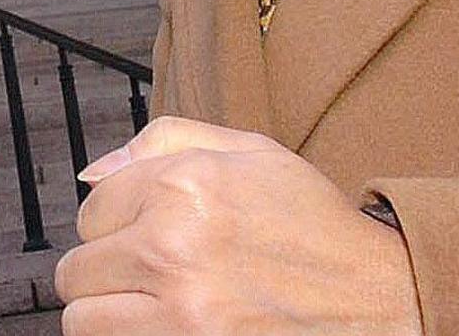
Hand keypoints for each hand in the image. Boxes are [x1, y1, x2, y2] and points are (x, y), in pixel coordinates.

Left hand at [55, 116, 422, 335]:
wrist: (381, 300)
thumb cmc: (318, 230)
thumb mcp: (252, 154)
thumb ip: (165, 141)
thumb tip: (94, 170)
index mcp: (185, 186)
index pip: (91, 209)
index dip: (118, 223)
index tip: (146, 232)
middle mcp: (175, 247)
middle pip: (76, 270)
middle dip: (107, 271)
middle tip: (149, 276)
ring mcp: (181, 312)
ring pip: (83, 320)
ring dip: (111, 315)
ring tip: (152, 307)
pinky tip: (166, 327)